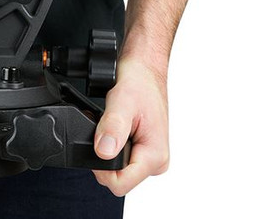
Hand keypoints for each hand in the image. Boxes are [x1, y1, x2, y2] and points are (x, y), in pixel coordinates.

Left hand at [93, 57, 169, 196]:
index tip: (96, 143)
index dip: (101, 168)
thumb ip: (113, 127)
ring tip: (108, 124)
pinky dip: (110, 143)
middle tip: (102, 127)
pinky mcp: (142, 149)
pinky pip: (119, 156)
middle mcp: (155, 160)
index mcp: (155, 155)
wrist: (145, 69)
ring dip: (106, 148)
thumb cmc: (140, 81)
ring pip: (116, 168)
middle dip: (102, 156)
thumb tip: (104, 151)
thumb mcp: (122, 100)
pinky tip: (111, 127)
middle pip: (117, 178)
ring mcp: (149, 156)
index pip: (120, 184)